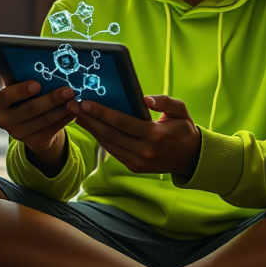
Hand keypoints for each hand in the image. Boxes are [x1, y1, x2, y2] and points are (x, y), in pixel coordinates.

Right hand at [0, 81, 77, 173]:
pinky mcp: (33, 142)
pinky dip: (65, 119)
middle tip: (68, 90)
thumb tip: (45, 65)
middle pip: (30, 109)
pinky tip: (74, 111)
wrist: (31, 123)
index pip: (5, 96)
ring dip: (61, 109)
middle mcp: (5, 119)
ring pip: (44, 120)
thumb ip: (27, 78)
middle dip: (51, 99)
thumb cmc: (28, 97)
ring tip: (74, 100)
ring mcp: (18, 133)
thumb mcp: (23, 87)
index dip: (20, 90)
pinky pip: (52, 130)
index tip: (37, 84)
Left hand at [67, 95, 201, 177]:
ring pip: (109, 144)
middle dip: (90, 120)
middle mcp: (145, 151)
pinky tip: (93, 128)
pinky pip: (114, 151)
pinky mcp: (134, 167)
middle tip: (74, 107)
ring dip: (92, 130)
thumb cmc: (183, 129)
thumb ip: (165, 101)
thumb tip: (145, 98)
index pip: (122, 122)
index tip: (86, 103)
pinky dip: (102, 139)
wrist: (191, 157)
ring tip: (78, 116)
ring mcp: (138, 162)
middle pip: (110, 134)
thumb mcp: (180, 110)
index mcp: (155, 135)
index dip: (102, 112)